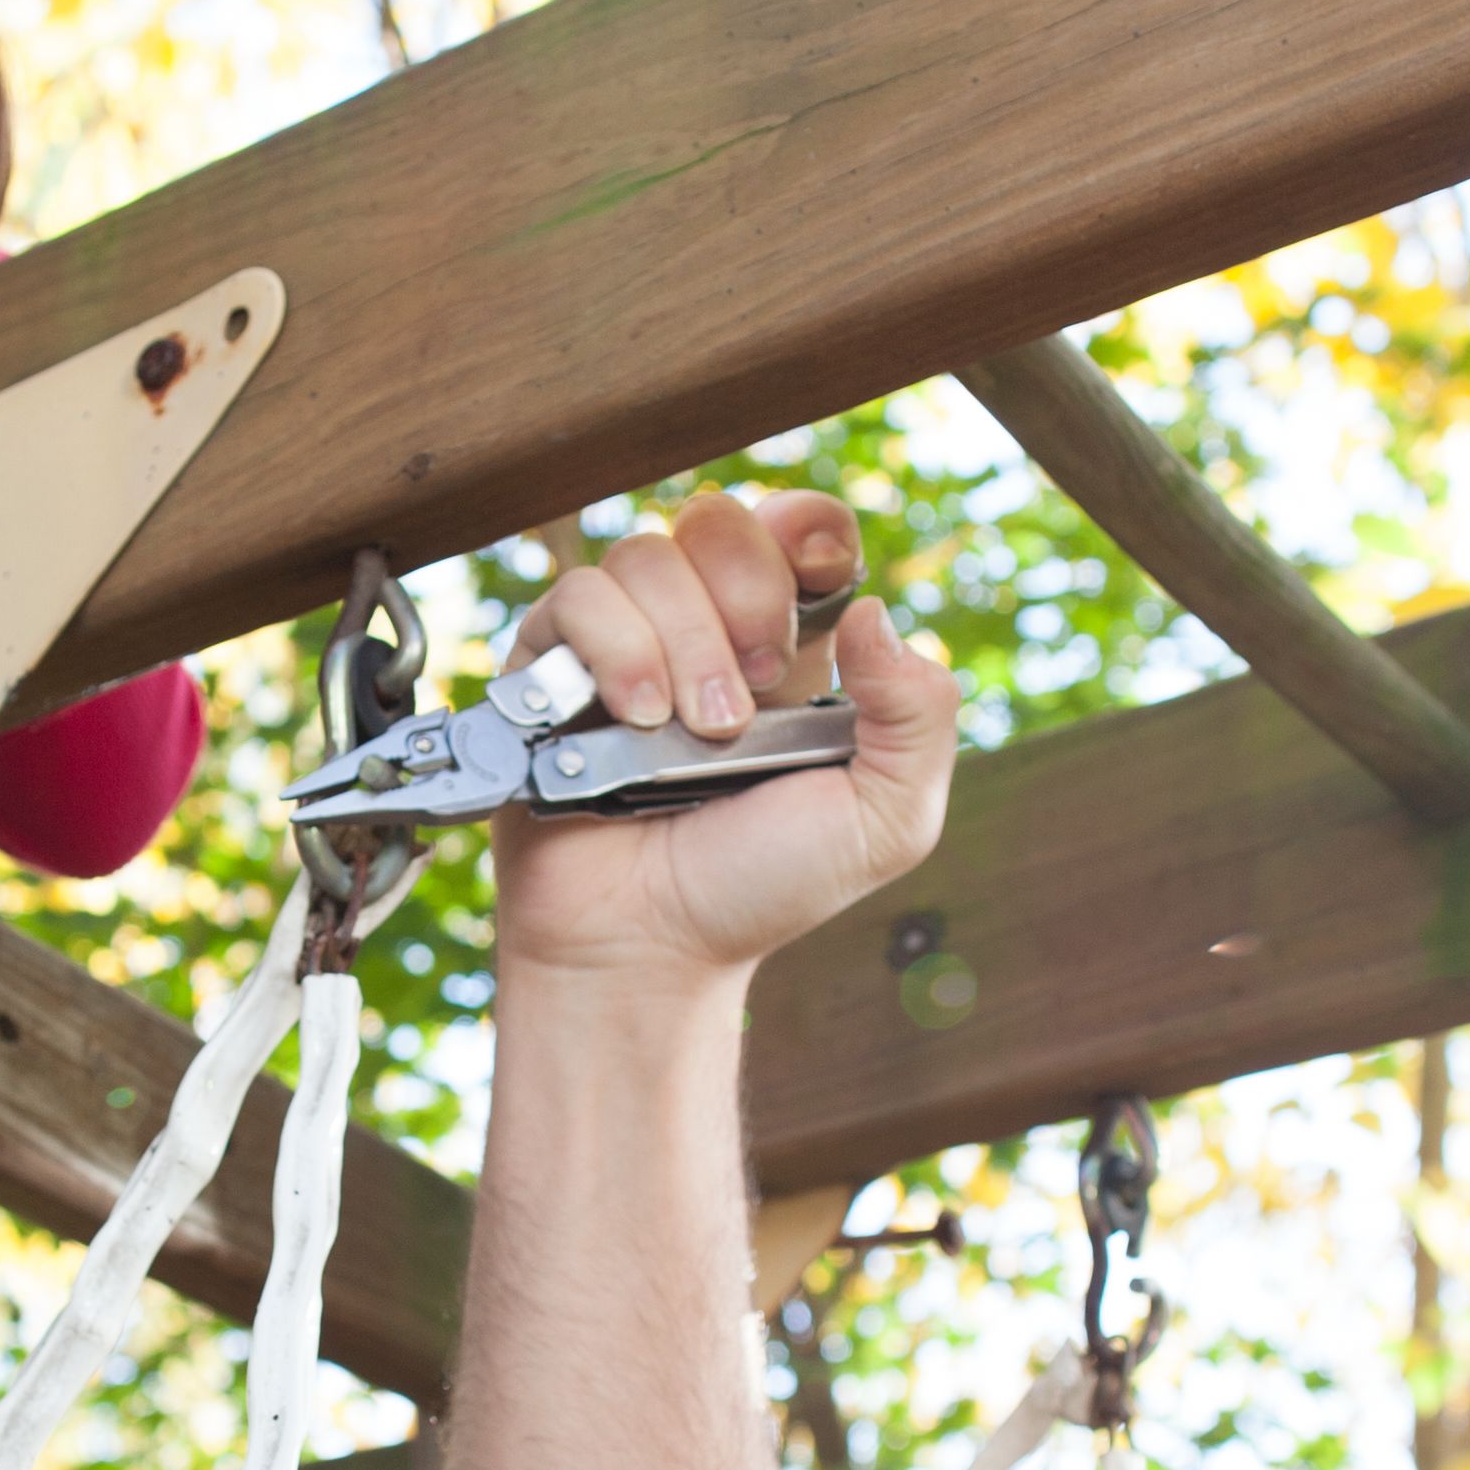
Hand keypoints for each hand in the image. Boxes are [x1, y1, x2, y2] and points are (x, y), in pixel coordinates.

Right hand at [490, 484, 956, 990]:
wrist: (648, 949)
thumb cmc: (760, 889)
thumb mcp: (885, 817)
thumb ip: (918, 716)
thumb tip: (876, 609)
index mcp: (790, 646)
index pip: (800, 528)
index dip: (809, 529)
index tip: (817, 581)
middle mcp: (703, 627)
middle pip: (721, 520)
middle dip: (747, 598)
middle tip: (750, 701)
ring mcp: (623, 641)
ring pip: (648, 555)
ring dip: (680, 644)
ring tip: (688, 734)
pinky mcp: (550, 664)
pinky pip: (577, 595)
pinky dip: (614, 651)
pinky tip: (631, 722)